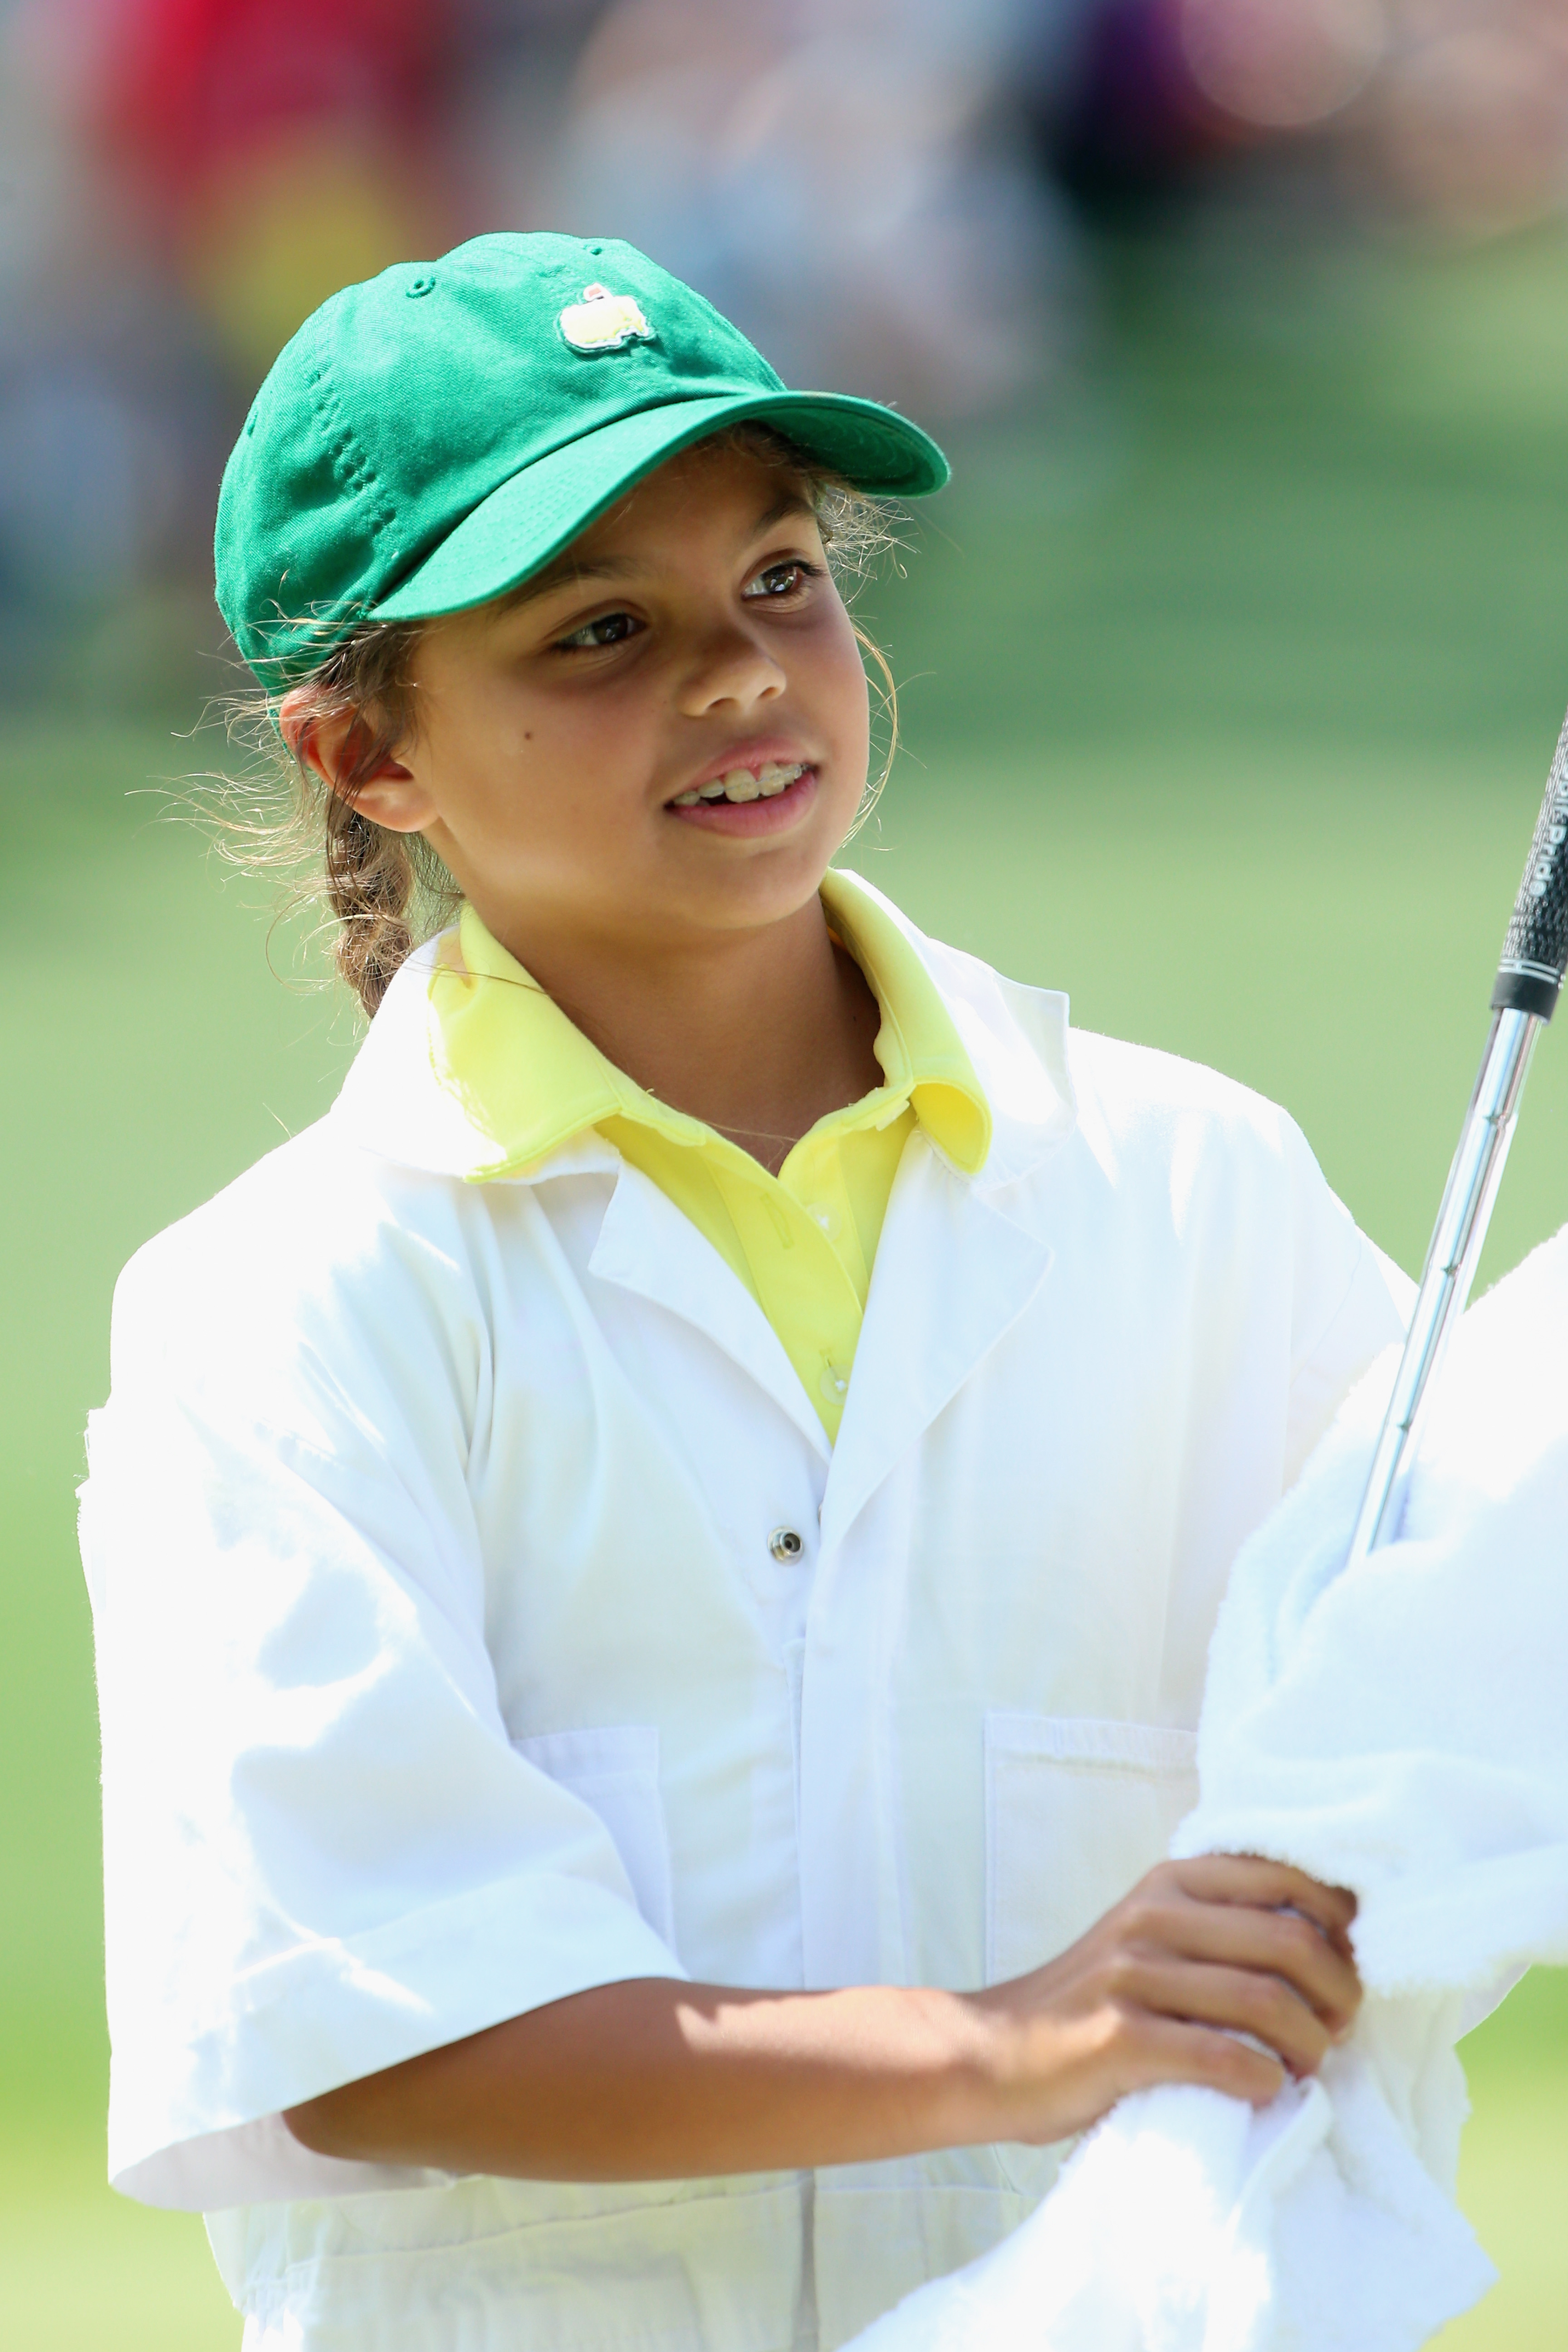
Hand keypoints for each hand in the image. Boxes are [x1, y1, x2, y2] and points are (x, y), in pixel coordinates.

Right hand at [969, 1856, 1360, 2145]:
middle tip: (1338, 2030)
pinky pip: (1223, 2057)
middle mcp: (1153, 1915)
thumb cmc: (1092, 2002)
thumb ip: (1220, 1924)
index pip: (1286, 1876)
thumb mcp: (1151, 1936)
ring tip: (1305, 2065)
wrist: (996, 2053)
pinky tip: (1265, 2089)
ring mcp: (1132, 1974)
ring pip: (1266, 2000)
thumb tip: (1331, 1940)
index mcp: (1170, 1882)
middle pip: (1290, 1940)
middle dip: (1339, 1992)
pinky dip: (1264, 2080)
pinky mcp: (1119, 2038)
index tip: (1348, 1966)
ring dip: (1309, 2044)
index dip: (1340, 1924)